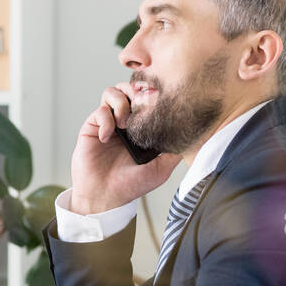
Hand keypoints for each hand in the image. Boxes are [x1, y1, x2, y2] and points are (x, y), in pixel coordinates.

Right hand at [69, 81, 180, 213]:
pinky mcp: (92, 127)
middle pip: (129, 88)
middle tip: (140, 105)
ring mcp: (108, 123)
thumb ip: (174, 152)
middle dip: (136, 91)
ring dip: (120, 103)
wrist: (104, 196)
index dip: (151, 94)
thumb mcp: (161, 169)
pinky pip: (99, 111)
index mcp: (141, 128)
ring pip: (112, 93)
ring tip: (124, 123)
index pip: (146, 99)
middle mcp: (125, 122)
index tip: (158, 101)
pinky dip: (105, 120)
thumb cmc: (130, 186)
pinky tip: (108, 137)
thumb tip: (194, 137)